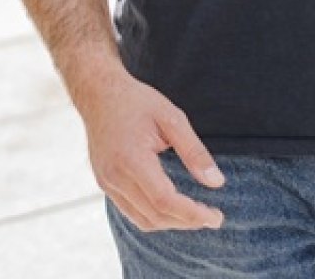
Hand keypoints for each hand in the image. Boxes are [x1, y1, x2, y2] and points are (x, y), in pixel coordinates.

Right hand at [74, 65, 224, 231]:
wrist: (98, 93)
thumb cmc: (136, 101)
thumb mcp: (172, 118)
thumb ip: (194, 152)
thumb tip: (217, 183)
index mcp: (131, 159)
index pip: (165, 201)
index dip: (193, 214)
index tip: (217, 217)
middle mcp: (114, 176)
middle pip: (156, 215)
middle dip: (188, 222)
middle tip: (213, 217)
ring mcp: (106, 182)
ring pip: (143, 220)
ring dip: (172, 223)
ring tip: (195, 215)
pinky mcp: (104, 183)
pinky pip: (131, 212)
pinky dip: (155, 216)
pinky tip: (172, 207)